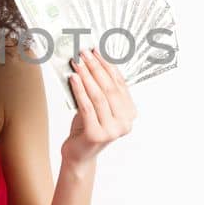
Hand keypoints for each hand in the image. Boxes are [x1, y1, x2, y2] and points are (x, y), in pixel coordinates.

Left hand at [62, 48, 137, 164]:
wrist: (80, 154)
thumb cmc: (88, 127)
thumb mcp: (98, 106)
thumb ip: (101, 88)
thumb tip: (92, 59)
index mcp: (130, 113)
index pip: (120, 83)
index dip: (107, 65)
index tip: (96, 51)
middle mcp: (125, 122)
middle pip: (110, 88)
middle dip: (96, 68)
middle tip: (84, 53)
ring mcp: (112, 130)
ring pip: (98, 96)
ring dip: (86, 76)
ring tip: (77, 63)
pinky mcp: (97, 135)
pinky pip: (87, 107)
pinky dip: (79, 90)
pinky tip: (73, 78)